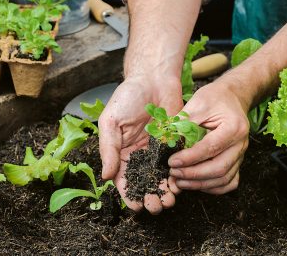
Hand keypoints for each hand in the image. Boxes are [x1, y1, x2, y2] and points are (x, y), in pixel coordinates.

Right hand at [98, 76, 182, 213]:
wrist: (154, 78)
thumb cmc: (128, 96)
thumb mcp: (111, 122)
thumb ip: (109, 149)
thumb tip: (107, 177)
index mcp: (121, 152)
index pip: (123, 180)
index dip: (128, 195)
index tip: (136, 207)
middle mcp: (139, 155)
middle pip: (143, 183)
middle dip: (149, 198)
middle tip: (156, 207)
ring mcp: (157, 151)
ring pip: (161, 178)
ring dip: (164, 192)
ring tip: (169, 202)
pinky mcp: (174, 144)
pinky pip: (176, 164)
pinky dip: (177, 176)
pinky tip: (180, 185)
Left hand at [168, 81, 249, 193]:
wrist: (232, 97)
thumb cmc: (215, 98)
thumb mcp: (198, 103)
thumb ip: (184, 122)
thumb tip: (166, 141)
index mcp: (233, 127)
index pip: (210, 148)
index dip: (190, 158)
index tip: (171, 162)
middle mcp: (241, 144)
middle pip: (219, 169)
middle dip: (193, 175)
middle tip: (173, 173)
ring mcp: (241, 155)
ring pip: (224, 179)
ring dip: (200, 184)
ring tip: (180, 181)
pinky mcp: (238, 161)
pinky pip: (229, 182)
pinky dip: (213, 188)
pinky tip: (196, 184)